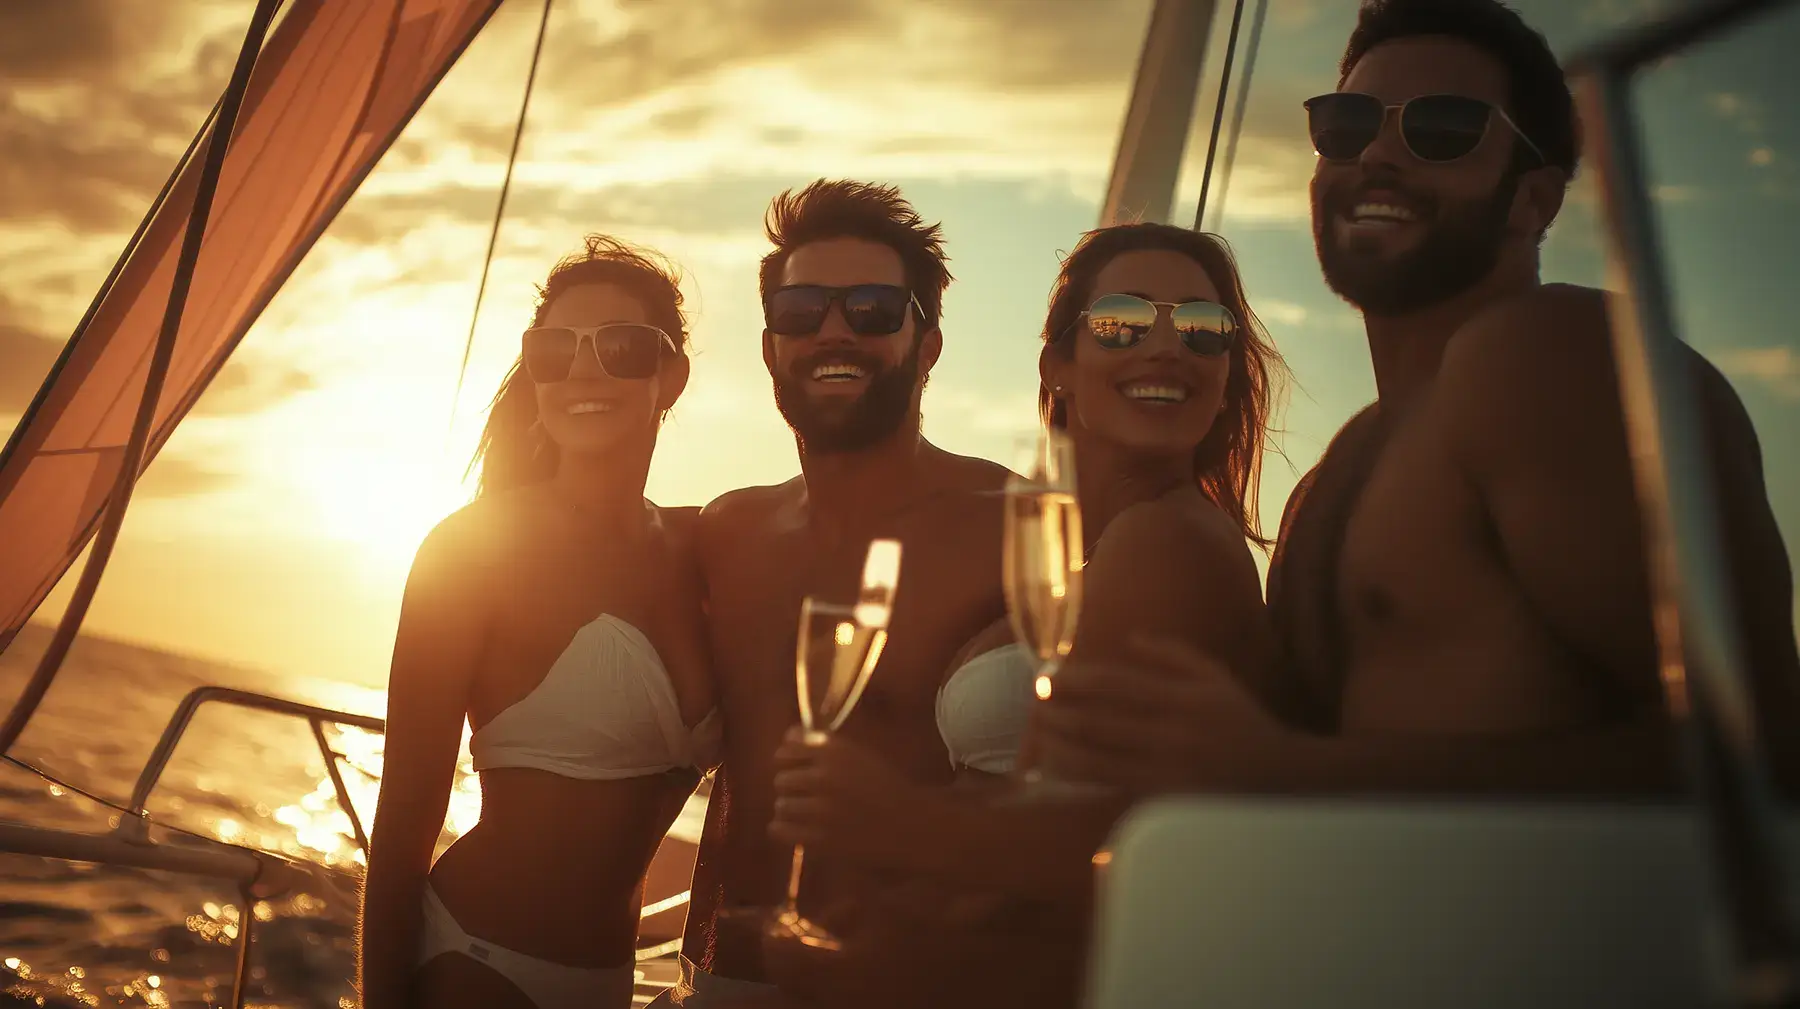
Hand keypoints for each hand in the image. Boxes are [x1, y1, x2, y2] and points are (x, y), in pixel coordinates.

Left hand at [769, 727, 939, 869]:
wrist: (910, 824)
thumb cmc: (883, 786)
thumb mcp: (857, 756)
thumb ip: (823, 745)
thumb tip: (789, 736)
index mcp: (834, 752)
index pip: (787, 749)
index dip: (789, 760)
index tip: (797, 768)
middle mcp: (824, 777)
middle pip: (781, 779)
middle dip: (792, 788)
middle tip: (808, 796)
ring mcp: (821, 810)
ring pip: (780, 806)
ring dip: (791, 810)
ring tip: (808, 814)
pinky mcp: (820, 839)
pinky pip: (779, 830)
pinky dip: (785, 829)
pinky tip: (799, 829)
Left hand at [1035, 635, 1293, 792]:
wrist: (1284, 778)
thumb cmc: (1243, 723)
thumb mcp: (1215, 679)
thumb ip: (1173, 655)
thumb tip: (1130, 638)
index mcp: (1186, 699)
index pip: (1119, 687)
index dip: (1078, 682)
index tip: (1048, 676)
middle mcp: (1176, 735)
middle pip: (1103, 724)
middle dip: (1061, 714)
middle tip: (1035, 704)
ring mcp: (1171, 772)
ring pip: (1102, 761)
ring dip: (1064, 749)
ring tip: (1041, 738)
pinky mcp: (1169, 802)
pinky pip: (1117, 789)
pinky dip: (1086, 780)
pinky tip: (1063, 772)